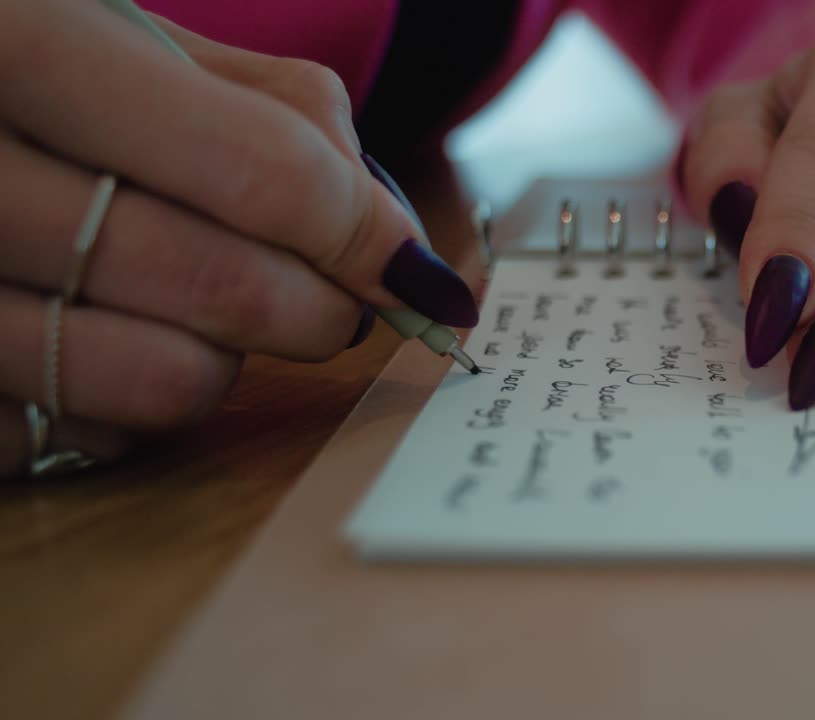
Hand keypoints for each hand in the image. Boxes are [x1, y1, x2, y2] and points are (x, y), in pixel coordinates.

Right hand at [0, 0, 476, 476]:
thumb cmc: (19, 65)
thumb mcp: (121, 35)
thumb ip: (276, 113)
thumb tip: (395, 234)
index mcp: (14, 45)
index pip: (257, 170)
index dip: (361, 232)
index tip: (414, 269)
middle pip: (220, 286)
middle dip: (322, 309)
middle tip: (338, 302)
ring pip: (164, 381)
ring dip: (230, 359)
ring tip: (211, 314)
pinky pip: (84, 436)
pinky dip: (131, 407)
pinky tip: (108, 340)